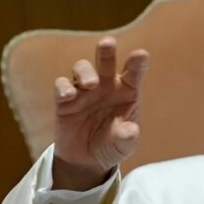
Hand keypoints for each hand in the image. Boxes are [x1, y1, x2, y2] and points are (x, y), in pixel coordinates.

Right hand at [52, 36, 148, 190]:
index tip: (141, 54)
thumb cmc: (112, 145)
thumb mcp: (124, 146)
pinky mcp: (65, 100)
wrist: (87, 160)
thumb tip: (130, 131)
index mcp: (127, 92)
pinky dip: (63, 87)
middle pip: (106, 62)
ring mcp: (84, 90)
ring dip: (85, 71)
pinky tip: (68, 95)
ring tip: (90, 84)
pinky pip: (62, 86)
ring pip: (82, 69)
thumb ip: (128, 137)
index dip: (137, 63)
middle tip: (108, 42)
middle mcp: (106, 86)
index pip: (134, 73)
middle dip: (106, 51)